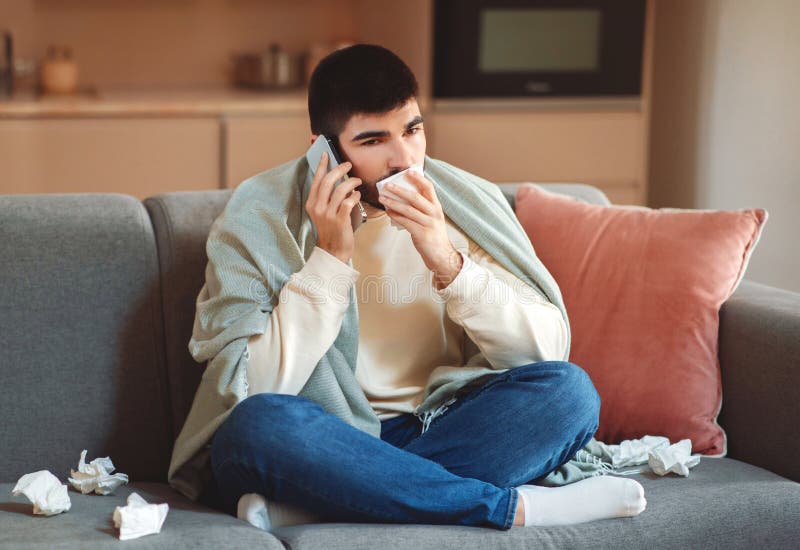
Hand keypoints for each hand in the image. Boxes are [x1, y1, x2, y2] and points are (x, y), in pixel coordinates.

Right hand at [305, 152, 361, 263]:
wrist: (333, 250)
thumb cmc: (331, 229)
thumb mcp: (323, 212)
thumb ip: (326, 197)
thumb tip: (336, 179)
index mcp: (312, 204)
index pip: (317, 180)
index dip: (322, 166)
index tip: (326, 154)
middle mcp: (318, 208)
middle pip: (328, 181)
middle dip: (339, 169)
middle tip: (348, 165)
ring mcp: (329, 215)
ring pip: (340, 190)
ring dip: (351, 182)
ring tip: (357, 181)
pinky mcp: (340, 221)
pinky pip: (349, 202)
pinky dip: (355, 196)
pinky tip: (357, 196)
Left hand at [378, 170, 462, 288]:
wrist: (442, 256)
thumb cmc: (433, 236)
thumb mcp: (432, 219)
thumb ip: (422, 208)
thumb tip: (404, 197)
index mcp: (437, 207)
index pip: (429, 188)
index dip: (418, 179)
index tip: (408, 172)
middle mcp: (434, 213)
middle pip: (415, 197)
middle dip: (399, 190)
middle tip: (387, 185)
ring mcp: (429, 223)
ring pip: (408, 209)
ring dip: (393, 202)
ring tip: (382, 198)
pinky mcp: (422, 233)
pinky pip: (405, 222)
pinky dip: (395, 216)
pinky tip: (388, 212)